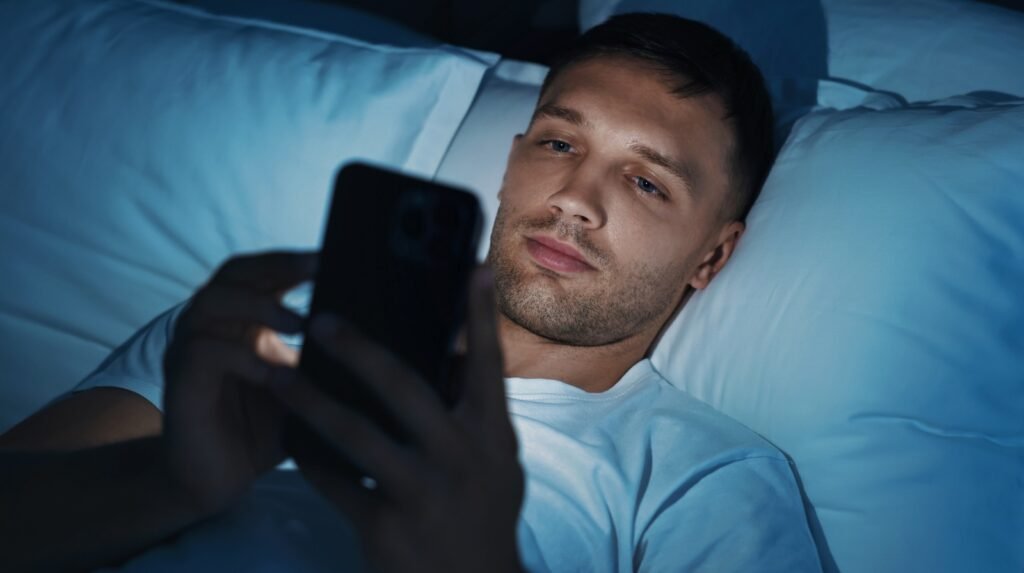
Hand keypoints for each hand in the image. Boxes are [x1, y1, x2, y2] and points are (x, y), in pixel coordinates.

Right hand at [161, 250, 315, 513]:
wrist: (218, 481)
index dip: (293, 259)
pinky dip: (240, 357)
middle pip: (235, 272)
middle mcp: (212, 324)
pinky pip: (203, 353)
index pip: (262, 270)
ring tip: (299, 323)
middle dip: (278, 266)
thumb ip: (325, 357)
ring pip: (213, 302)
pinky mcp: (180, 382)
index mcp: (242, 318)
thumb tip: (380, 335)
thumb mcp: (304, 386)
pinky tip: (271, 372)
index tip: (335, 254)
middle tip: (318, 270)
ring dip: (259, 306)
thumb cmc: (264, 429)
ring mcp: (190, 350)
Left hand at [272, 267, 524, 572]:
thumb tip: (455, 356)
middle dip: (360, 348)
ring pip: (354, 433)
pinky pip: (336, 482)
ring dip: (309, 399)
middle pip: (404, 387)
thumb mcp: (498, 464)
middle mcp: (460, 457)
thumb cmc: (485, 517)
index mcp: (492, 435)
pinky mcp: (385, 527)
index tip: (473, 263)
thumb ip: (477, 414)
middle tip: (322, 317)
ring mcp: (422, 493)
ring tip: (275, 374)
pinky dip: (308, 458)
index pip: (489, 363)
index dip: (481, 313)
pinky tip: (287, 439)